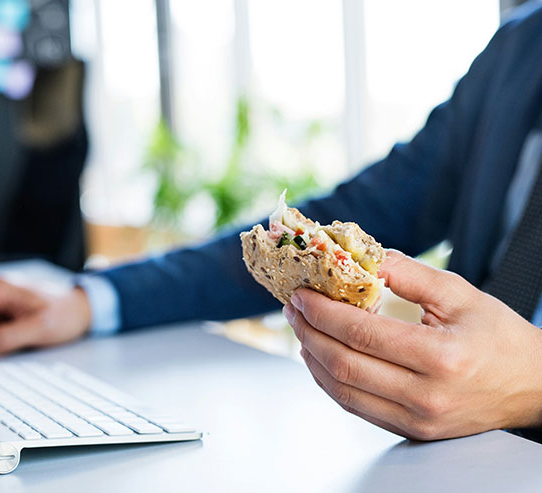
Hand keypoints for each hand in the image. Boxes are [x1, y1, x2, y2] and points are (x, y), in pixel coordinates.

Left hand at [283, 250, 541, 439]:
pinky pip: (356, 407)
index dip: (323, 313)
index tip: (302, 294)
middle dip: (308, 333)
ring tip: (300, 329)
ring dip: (312, 358)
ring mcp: (416, 421)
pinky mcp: (410, 431)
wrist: (531, 388)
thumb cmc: (499, 338)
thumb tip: (363, 257)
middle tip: (293, 308)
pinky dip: (330, 381)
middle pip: (343, 365)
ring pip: (342, 392)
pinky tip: (320, 356)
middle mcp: (426, 397)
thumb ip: (409, 274)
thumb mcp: (461, 295)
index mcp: (441, 358)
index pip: (362, 334)